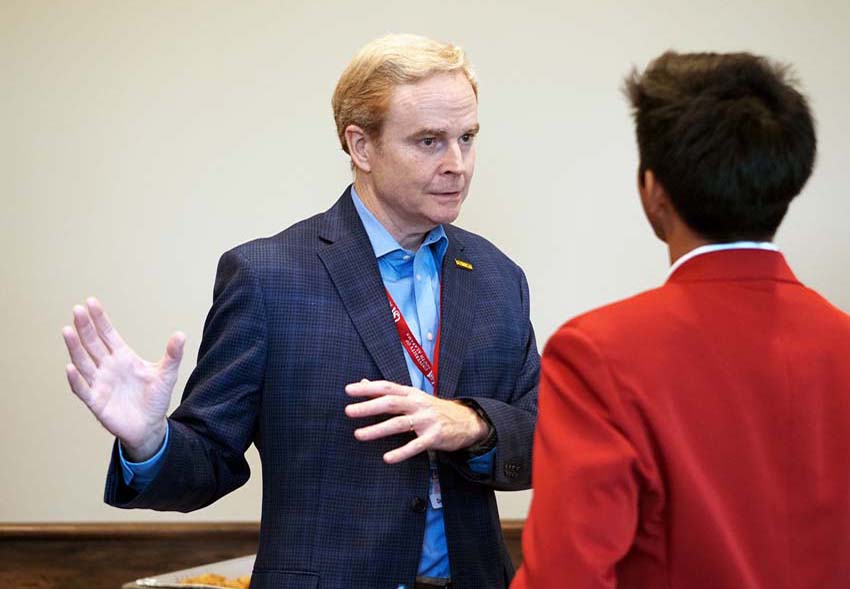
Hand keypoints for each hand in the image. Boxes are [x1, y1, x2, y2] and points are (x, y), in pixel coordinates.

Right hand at [62, 297, 183, 460]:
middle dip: (85, 327)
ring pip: (83, 362)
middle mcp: (108, 367)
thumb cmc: (156, 399)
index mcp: (123, 357)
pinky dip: (76, 380)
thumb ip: (172, 355)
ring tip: (68, 330)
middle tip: (77, 310)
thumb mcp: (167, 374)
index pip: (108, 334)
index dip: (100, 319)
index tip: (91, 302)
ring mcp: (100, 383)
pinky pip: (83, 389)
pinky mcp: (96, 401)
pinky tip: (70, 368)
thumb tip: (180, 334)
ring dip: (75, 348)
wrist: (150, 426)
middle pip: (92, 344)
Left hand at [344, 379, 489, 463]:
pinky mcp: (435, 436)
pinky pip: (416, 445)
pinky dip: (401, 452)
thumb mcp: (413, 397)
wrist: (467, 421)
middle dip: (368, 407)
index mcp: (412, 393)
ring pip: (399, 423)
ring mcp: (427, 420)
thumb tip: (364, 382)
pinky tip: (387, 458)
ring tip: (359, 434)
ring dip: (377, 429)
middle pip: (391, 403)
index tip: (348, 390)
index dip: (368, 388)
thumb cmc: (434, 409)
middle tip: (348, 411)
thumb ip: (389, 392)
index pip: (387, 387)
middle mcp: (418, 404)